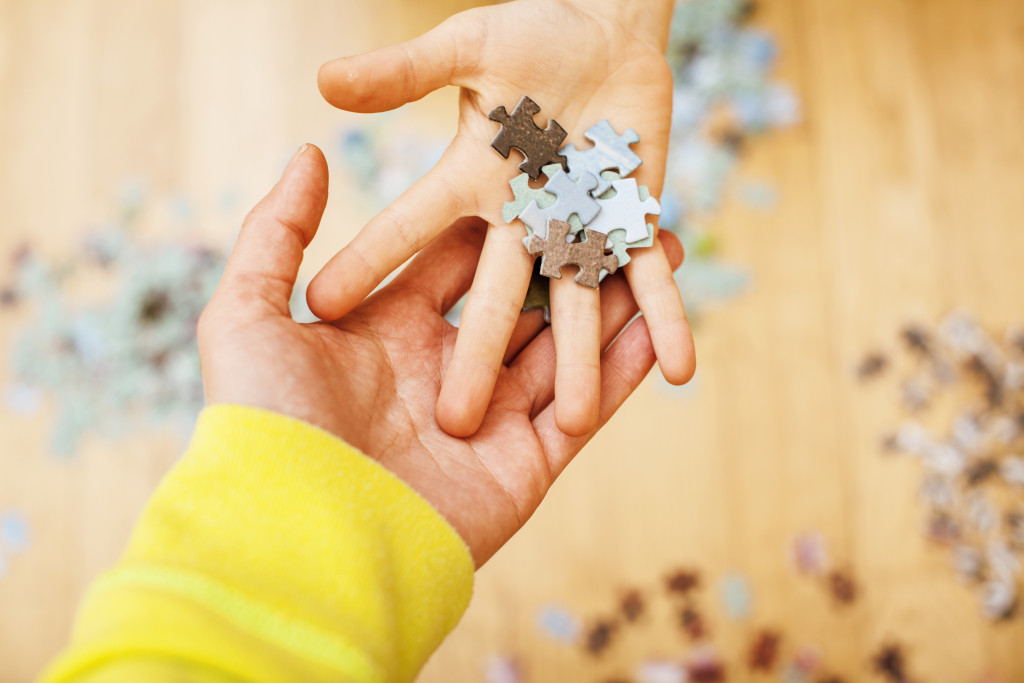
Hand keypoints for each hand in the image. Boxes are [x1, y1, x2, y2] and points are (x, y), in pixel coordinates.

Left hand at [198, 145, 685, 564]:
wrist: (298, 540)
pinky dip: (626, 369)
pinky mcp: (525, 468)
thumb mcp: (246, 314)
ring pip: (565, 348)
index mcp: (387, 334)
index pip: (455, 264)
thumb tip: (310, 152)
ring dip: (613, 301)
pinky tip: (660, 325)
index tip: (536, 173)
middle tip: (613, 205)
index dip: (498, 220)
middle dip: (567, 254)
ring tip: (660, 248)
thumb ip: (277, 233)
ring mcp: (489, 422)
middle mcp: (443, 373)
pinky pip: (587, 408)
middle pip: (521, 300)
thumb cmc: (264, 424)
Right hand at [306, 0, 694, 438]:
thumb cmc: (533, 31)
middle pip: (493, 298)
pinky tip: (681, 368)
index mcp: (469, 183)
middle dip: (476, 356)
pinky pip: (649, 277)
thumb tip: (325, 77)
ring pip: (577, 306)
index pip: (409, 228)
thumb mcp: (466, 44)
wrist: (605, 31)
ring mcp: (577, 231)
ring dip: (582, 360)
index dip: (368, 261)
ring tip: (579, 420)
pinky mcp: (631, 223)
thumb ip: (406, 69)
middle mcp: (517, 223)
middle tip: (453, 422)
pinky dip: (666, 317)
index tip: (322, 305)